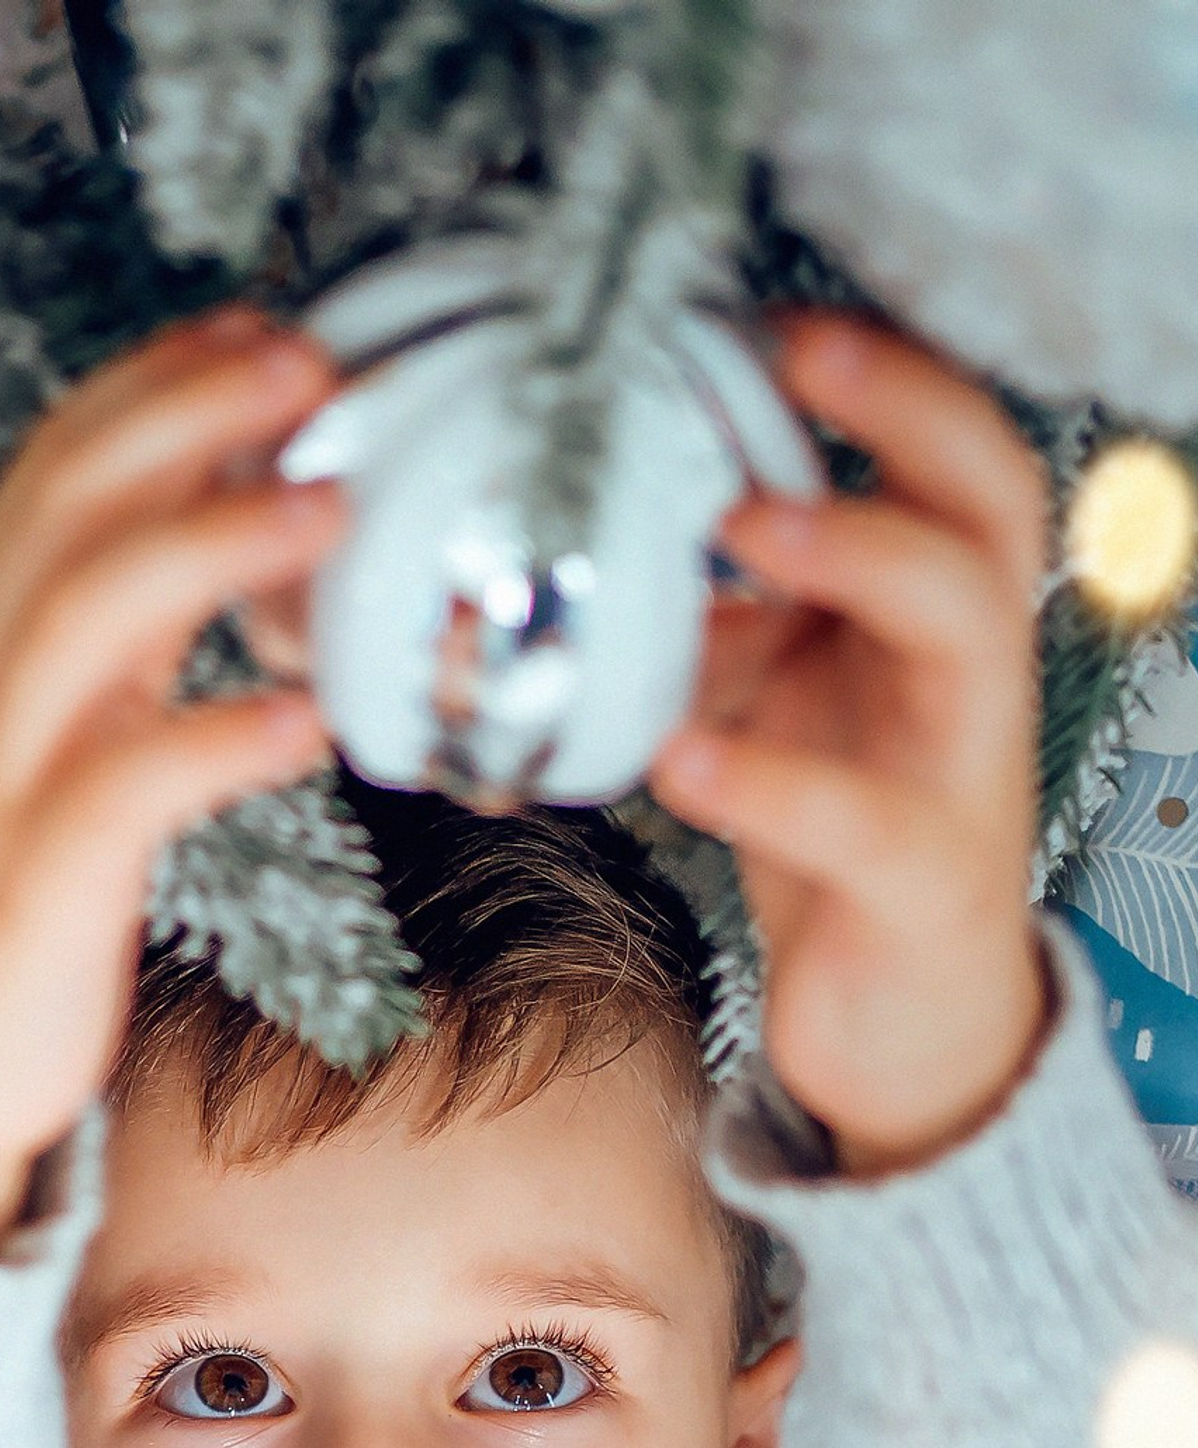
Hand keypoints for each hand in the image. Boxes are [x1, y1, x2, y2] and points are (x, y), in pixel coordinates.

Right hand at [0, 312, 341, 1250]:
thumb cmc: (5, 914)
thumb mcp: (54, 747)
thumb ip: (123, 646)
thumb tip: (238, 536)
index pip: (49, 470)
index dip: (151, 385)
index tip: (258, 329)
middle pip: (63, 504)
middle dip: (187, 416)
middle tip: (309, 371)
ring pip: (83, 617)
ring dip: (211, 545)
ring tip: (328, 510)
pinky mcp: (30, 894)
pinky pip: (121, 793)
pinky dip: (216, 744)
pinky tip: (304, 725)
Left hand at [648, 317, 1049, 1177]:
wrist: (899, 1013)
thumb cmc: (841, 831)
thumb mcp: (772, 697)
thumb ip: (713, 617)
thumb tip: (577, 538)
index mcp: (939, 603)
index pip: (951, 444)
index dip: (881, 367)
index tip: (768, 313)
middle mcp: (973, 660)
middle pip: (992, 492)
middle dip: (902, 408)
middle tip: (793, 353)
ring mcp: (961, 763)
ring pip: (962, 620)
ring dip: (856, 553)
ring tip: (747, 527)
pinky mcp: (922, 875)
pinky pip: (858, 816)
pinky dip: (765, 781)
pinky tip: (676, 757)